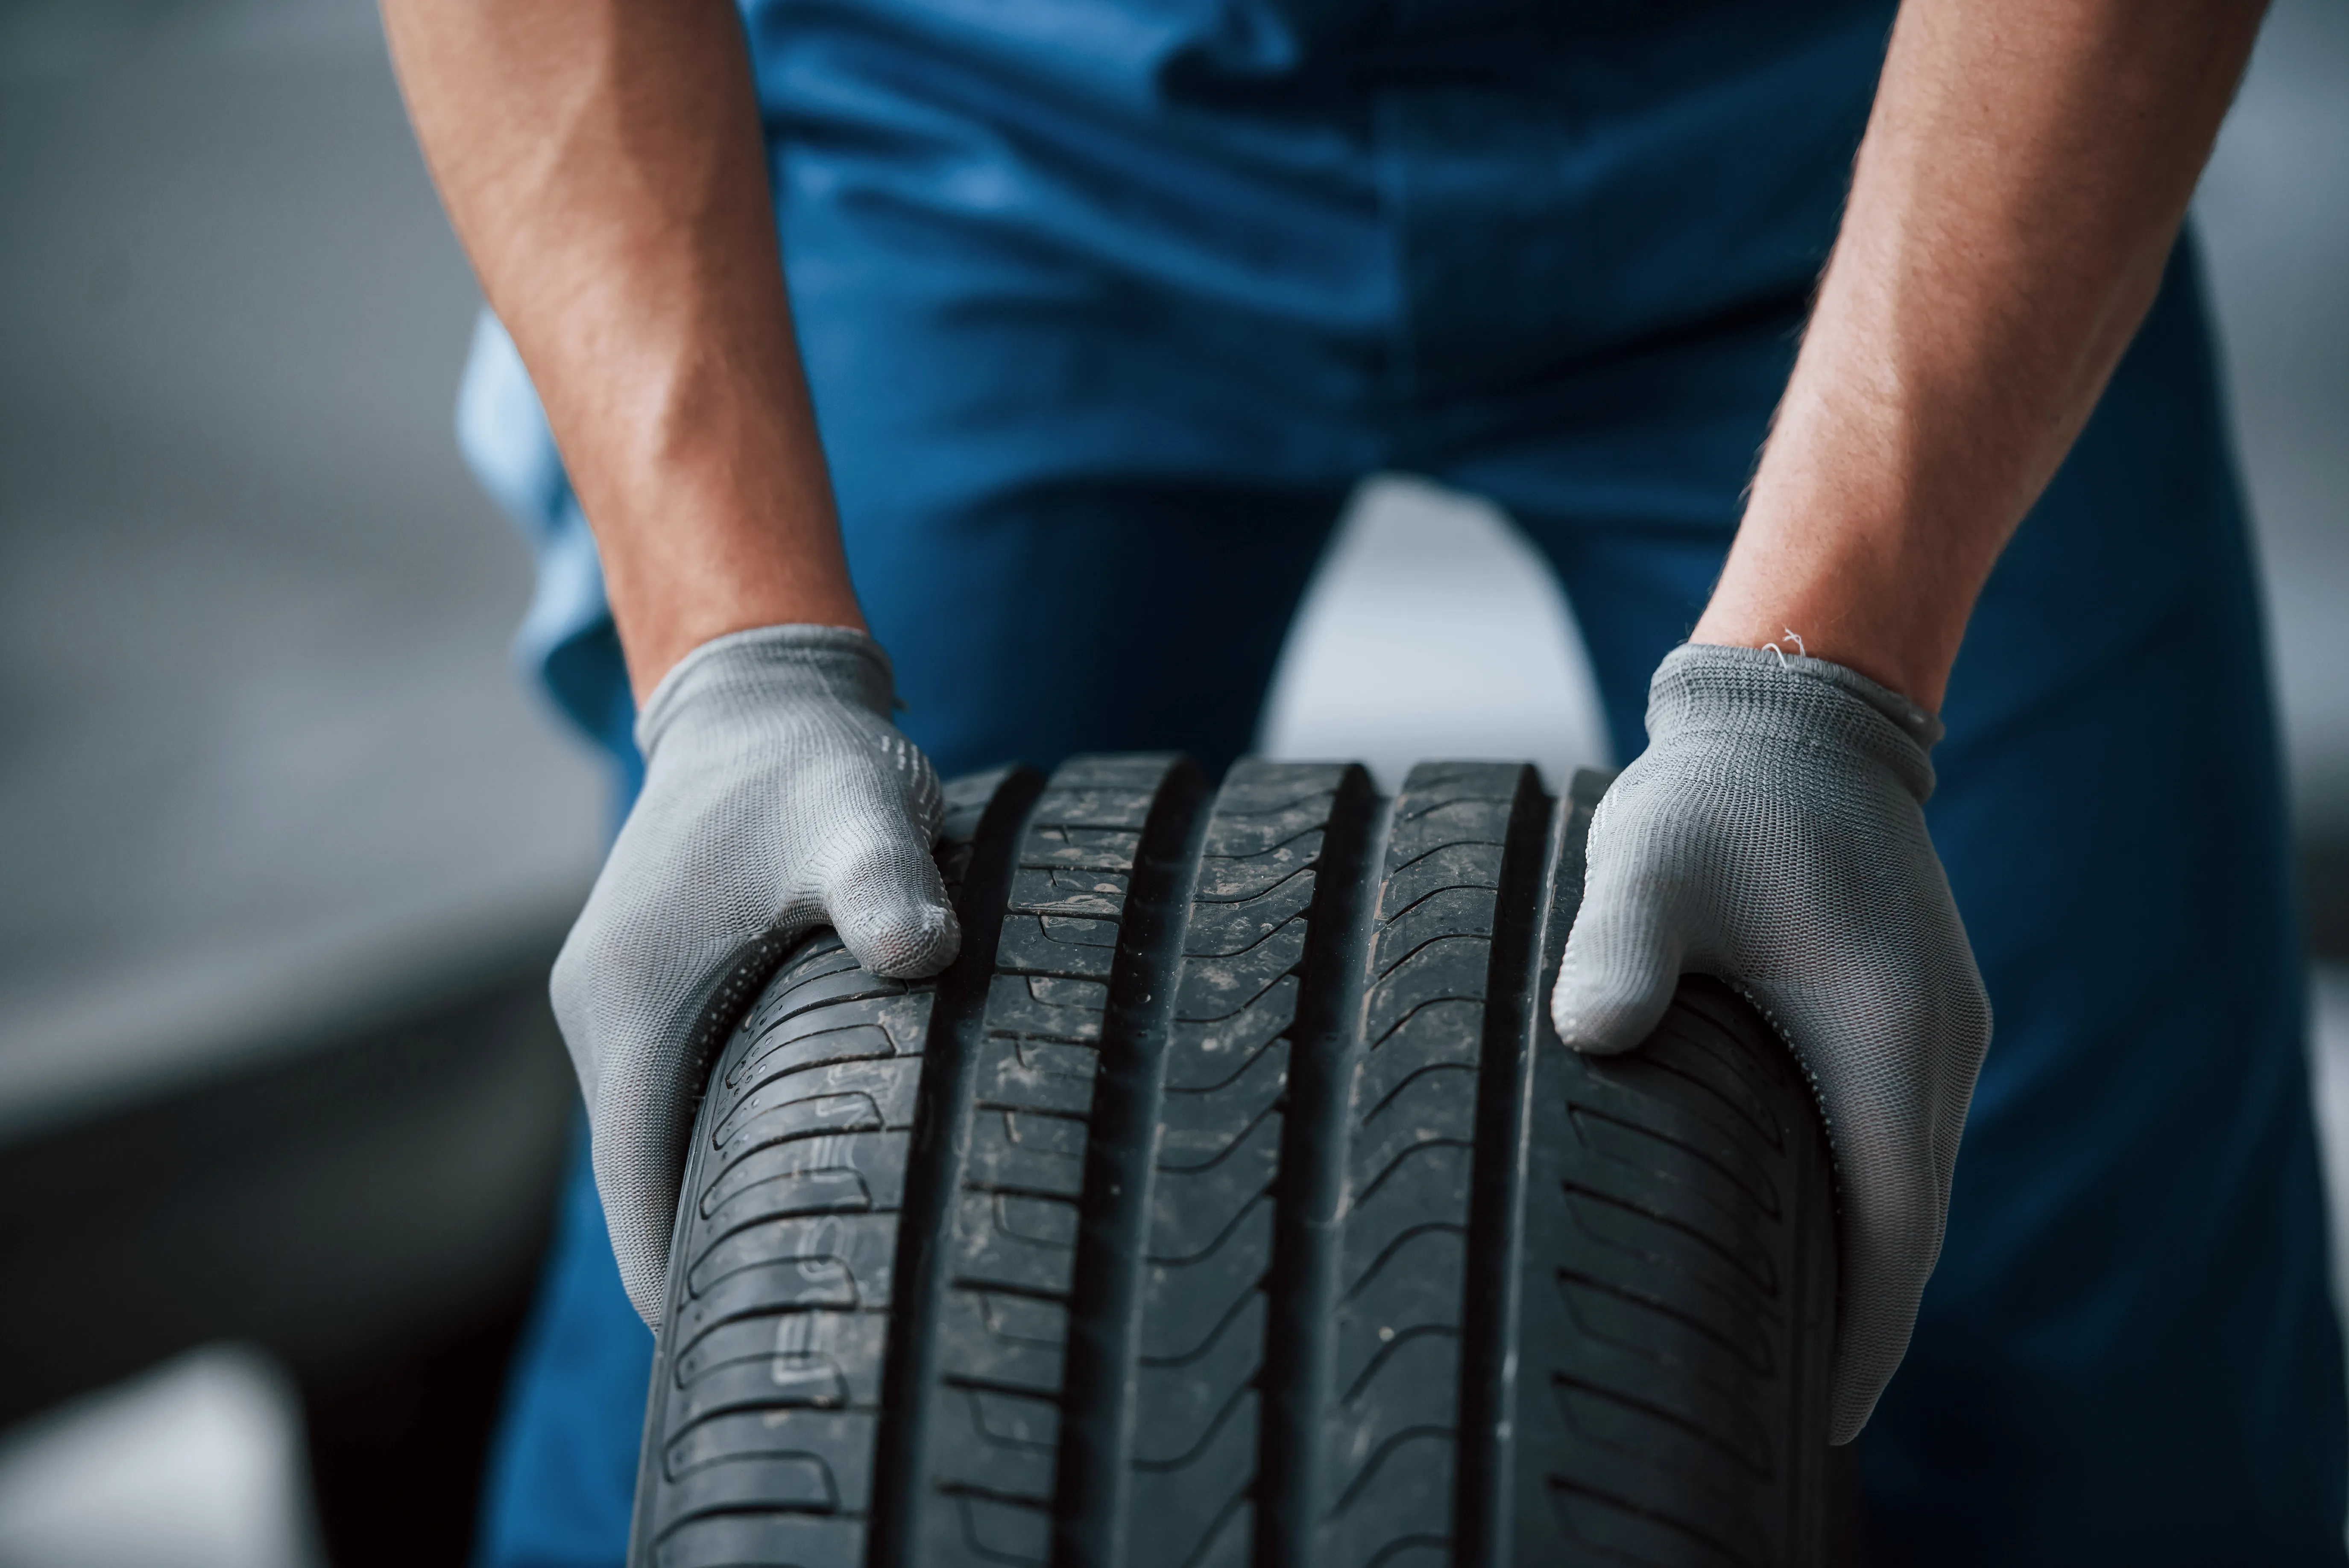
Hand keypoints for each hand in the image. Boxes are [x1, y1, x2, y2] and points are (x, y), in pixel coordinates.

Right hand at [552, 625, 958, 1322]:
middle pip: (646, 1198)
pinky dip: (729, 1151)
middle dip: (717, 1270)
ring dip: (725, 1210)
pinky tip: (811, 1176)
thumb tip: (922, 955)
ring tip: (827, 1276)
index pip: (640, 1210)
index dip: (694, 1296)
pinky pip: (683, 1104)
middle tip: (827, 1333)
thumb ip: (883, 886)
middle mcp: (606, 1022)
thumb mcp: (855, 813)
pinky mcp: (661, 992)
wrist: (761, 697)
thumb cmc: (806, 764)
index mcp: (628, 1012)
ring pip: (664, 1153)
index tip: (774, 1361)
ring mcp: (627, 1008)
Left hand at [1549, 643, 1991, 1442]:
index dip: (1865, 1335)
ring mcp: (1934, 1024)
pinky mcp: (1913, 1005)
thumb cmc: (1720, 795)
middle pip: (1909, 1225)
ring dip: (1865, 1260)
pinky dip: (1863, 1194)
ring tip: (1793, 1342)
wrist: (1800, 716)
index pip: (1894, 1231)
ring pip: (1907, 1181)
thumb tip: (1592, 1034)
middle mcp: (1932, 1041)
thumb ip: (1618, 947)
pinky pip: (1896, 1131)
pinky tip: (1803, 1223)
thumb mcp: (1653, 861)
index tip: (1827, 1417)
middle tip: (1794, 1408)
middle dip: (1863, 1322)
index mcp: (1884, 1033)